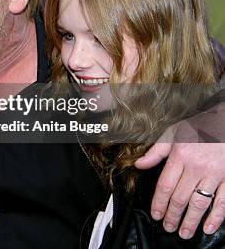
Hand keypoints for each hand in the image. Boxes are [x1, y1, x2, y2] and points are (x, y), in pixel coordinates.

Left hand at [136, 119, 224, 238]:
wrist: (224, 121)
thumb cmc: (199, 127)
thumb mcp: (173, 133)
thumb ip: (156, 151)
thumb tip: (139, 164)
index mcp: (180, 156)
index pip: (165, 186)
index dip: (159, 203)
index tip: (156, 215)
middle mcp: (197, 167)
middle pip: (180, 198)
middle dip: (173, 216)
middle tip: (168, 227)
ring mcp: (215, 174)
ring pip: (200, 203)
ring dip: (191, 221)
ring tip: (184, 232)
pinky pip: (223, 201)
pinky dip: (217, 217)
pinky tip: (209, 227)